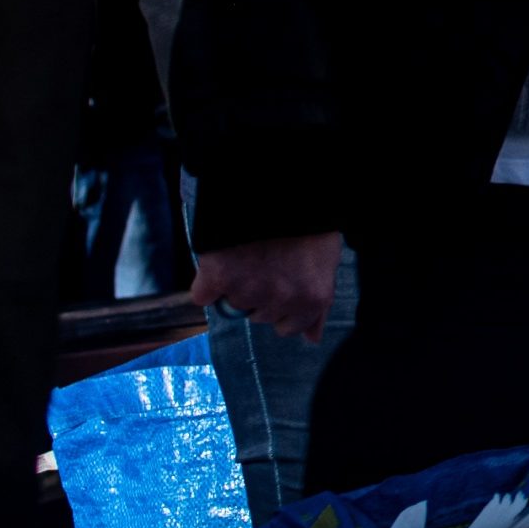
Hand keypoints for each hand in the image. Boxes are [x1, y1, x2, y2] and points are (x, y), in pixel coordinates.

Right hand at [191, 232, 343, 343]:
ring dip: (236, 284)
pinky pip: (202, 295)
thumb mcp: (325, 261)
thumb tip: (312, 340)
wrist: (278, 187)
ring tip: (248, 252)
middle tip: (266, 260)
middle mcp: (281, 300)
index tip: (280, 284)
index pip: (288, 328)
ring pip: (233, 303)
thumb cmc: (308, 222)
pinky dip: (206, 281)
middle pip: (259, 315)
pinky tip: (221, 259)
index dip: (282, 305)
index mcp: (312, 297)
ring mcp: (248, 290)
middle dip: (262, 293)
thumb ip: (318, 305)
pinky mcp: (218, 278)